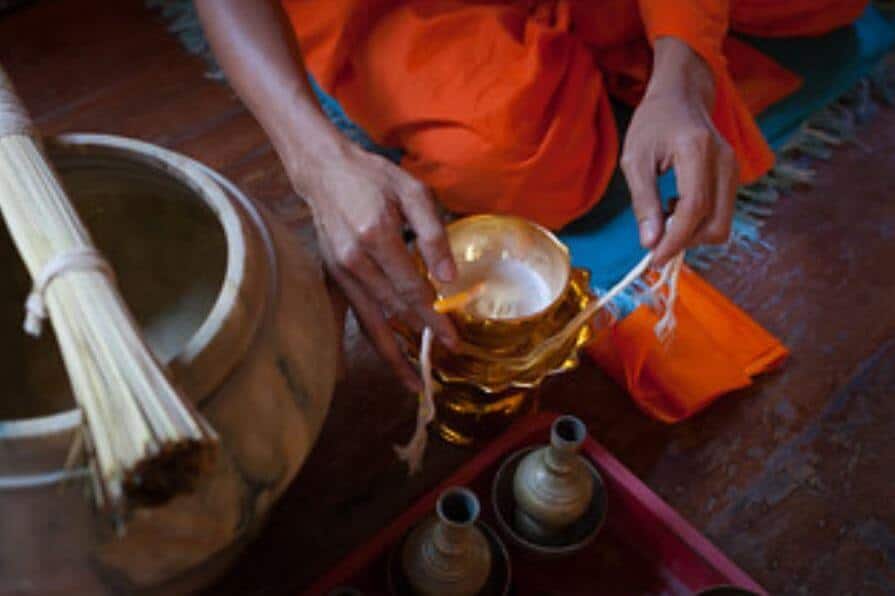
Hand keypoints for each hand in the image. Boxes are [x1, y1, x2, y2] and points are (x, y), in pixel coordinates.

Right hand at [290, 140, 458, 391]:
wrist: (324, 170)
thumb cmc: (373, 177)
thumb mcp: (413, 192)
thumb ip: (433, 234)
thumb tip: (448, 278)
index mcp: (376, 237)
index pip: (412, 290)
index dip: (434, 318)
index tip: (453, 340)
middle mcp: (354, 261)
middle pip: (392, 311)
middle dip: (418, 340)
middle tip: (441, 363)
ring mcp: (339, 272)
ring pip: (369, 322)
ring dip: (390, 354)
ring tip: (411, 380)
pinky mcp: (332, 276)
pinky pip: (347, 316)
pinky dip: (354, 344)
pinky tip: (356, 371)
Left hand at [620, 37, 737, 266]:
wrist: (682, 95)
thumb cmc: (653, 123)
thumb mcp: (635, 159)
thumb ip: (643, 202)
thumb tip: (650, 243)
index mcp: (697, 151)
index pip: (694, 210)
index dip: (674, 241)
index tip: (653, 259)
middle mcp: (725, 162)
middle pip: (716, 225)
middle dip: (685, 241)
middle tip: (655, 235)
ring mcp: (734, 170)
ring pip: (722, 225)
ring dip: (691, 234)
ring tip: (664, 213)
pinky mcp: (733, 177)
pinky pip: (721, 214)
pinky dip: (698, 222)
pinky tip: (676, 206)